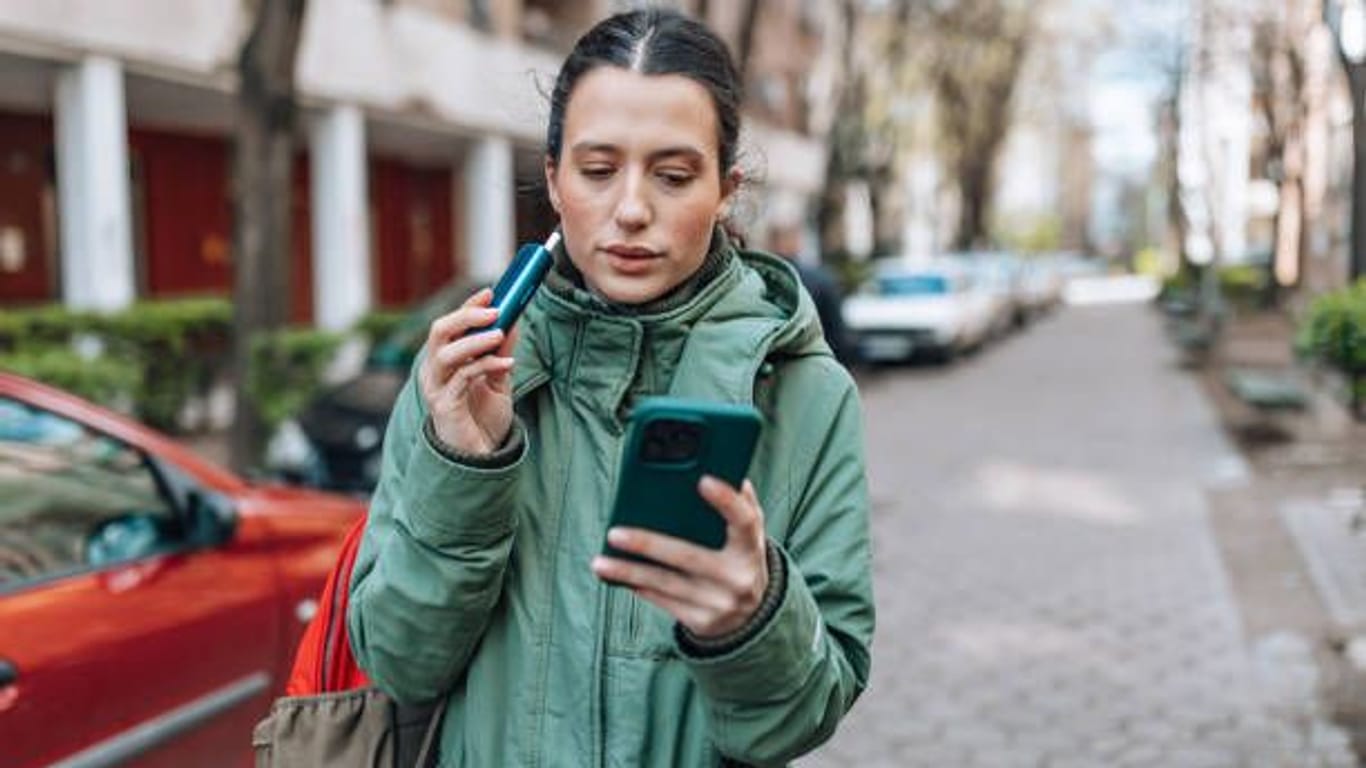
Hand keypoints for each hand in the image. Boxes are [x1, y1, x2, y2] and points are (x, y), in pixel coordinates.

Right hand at [419, 288, 518, 455]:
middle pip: (439, 332)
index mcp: (444, 360)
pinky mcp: (444, 406)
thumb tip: (514, 320)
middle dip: (466, 316)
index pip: (450, 324)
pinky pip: (461, 379)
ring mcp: (436, 388)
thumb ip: (501, 352)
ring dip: (474, 340)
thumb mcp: (498, 379)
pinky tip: (506, 364)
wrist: (481, 457)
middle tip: (495, 310)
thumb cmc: (483, 418)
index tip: (491, 292)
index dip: (468, 306)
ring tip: (500, 334)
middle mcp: (434, 371)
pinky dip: (485, 366)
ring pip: (445, 353)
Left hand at [592, 476, 768, 638]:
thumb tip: (725, 467)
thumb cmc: (741, 561)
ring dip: (629, 572)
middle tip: (615, 533)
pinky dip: (638, 586)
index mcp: (751, 549)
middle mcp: (738, 578)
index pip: (744, 521)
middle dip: (648, 545)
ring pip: (666, 584)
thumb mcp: (749, 535)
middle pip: (688, 557)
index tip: (703, 480)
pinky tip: (616, 576)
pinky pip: (663, 601)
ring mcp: (718, 603)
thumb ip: (742, 503)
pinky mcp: (701, 622)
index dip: (726, 501)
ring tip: (600, 562)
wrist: (750, 618)